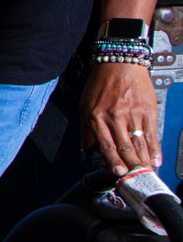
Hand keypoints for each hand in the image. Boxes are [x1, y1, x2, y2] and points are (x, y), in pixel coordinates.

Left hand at [82, 61, 161, 175]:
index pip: (106, 145)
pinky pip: (151, 133)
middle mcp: (114, 117)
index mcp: (96, 117)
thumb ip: (85, 127)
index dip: (114, 162)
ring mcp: (132, 114)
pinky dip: (154, 148)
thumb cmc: (101, 82)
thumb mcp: (85, 103)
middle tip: (136, 179)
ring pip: (139, 143)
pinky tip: (156, 159)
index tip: (119, 175)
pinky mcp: (147, 110)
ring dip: (144, 161)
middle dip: (131, 166)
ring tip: (147, 173)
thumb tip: (86, 145)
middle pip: (124, 148)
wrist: (119, 62)